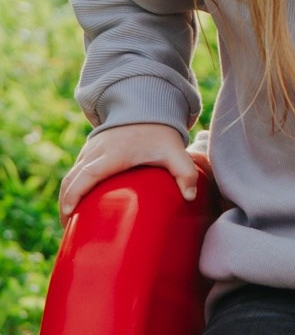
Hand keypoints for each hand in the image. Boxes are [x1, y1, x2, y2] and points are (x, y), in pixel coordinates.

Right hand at [59, 123, 200, 224]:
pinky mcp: (89, 150)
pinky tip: (77, 203)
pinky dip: (71, 187)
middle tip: (69, 228)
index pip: (87, 175)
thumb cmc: (159, 132)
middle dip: (66, 203)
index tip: (69, 214)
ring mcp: (91, 149)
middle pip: (72, 178)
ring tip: (71, 221)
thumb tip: (190, 197)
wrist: (146, 105)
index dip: (75, 195)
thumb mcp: (174, 151)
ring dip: (67, 196)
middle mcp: (97, 151)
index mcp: (114, 154)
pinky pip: (75, 170)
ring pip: (71, 175)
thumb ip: (185, 172)